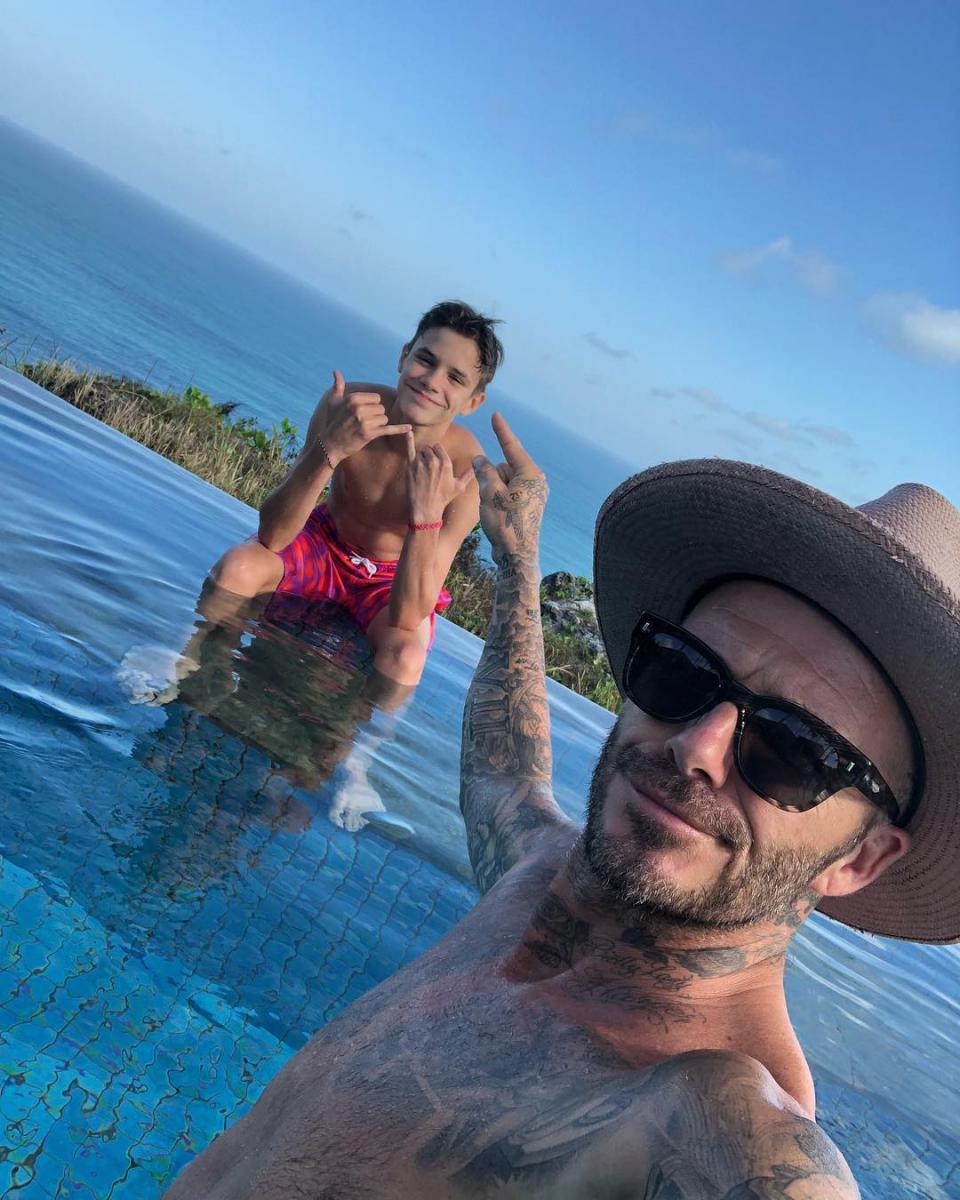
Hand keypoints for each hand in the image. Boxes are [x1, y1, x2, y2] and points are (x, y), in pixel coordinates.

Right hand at [307, 371, 410, 466]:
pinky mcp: (369, 433)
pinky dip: (400, 429)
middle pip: (381, 409)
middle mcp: (358, 408)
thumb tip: (336, 371)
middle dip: (375, 417)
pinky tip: (409, 429)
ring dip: (378, 426)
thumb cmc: (332, 423)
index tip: (362, 414)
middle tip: (362, 424)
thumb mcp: (332, 403)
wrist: (330, 445)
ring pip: (384, 419)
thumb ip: (337, 386)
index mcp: (352, 398)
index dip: (372, 407)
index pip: (376, 398)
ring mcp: (364, 421)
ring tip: (364, 430)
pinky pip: (389, 429)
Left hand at [405, 435, 473, 524]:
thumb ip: (468, 474)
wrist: (426, 510)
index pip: (438, 447)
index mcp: (446, 463)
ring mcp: (421, 463)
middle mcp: (434, 461)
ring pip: (420, 451)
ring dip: (420, 457)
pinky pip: (410, 449)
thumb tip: (478, 466)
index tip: (436, 464)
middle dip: (428, 455)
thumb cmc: (443, 499)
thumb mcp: (459, 487)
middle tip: (429, 470)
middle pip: (428, 448)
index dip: (436, 454)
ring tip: (422, 472)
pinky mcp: (411, 467)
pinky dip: (408, 440)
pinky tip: (408, 432)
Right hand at [472, 413, 546, 561]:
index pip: (512, 447)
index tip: (495, 415)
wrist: (517, 555)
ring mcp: (532, 494)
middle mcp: (535, 481)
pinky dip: (497, 497)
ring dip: (493, 489)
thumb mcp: (490, 493)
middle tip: (490, 499)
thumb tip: (481, 459)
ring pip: (503, 480)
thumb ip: (484, 471)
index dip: (501, 431)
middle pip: (505, 467)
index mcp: (530, 474)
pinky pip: (506, 492)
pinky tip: (495, 513)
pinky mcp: (527, 505)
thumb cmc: (505, 523)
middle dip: (492, 477)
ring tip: (494, 510)